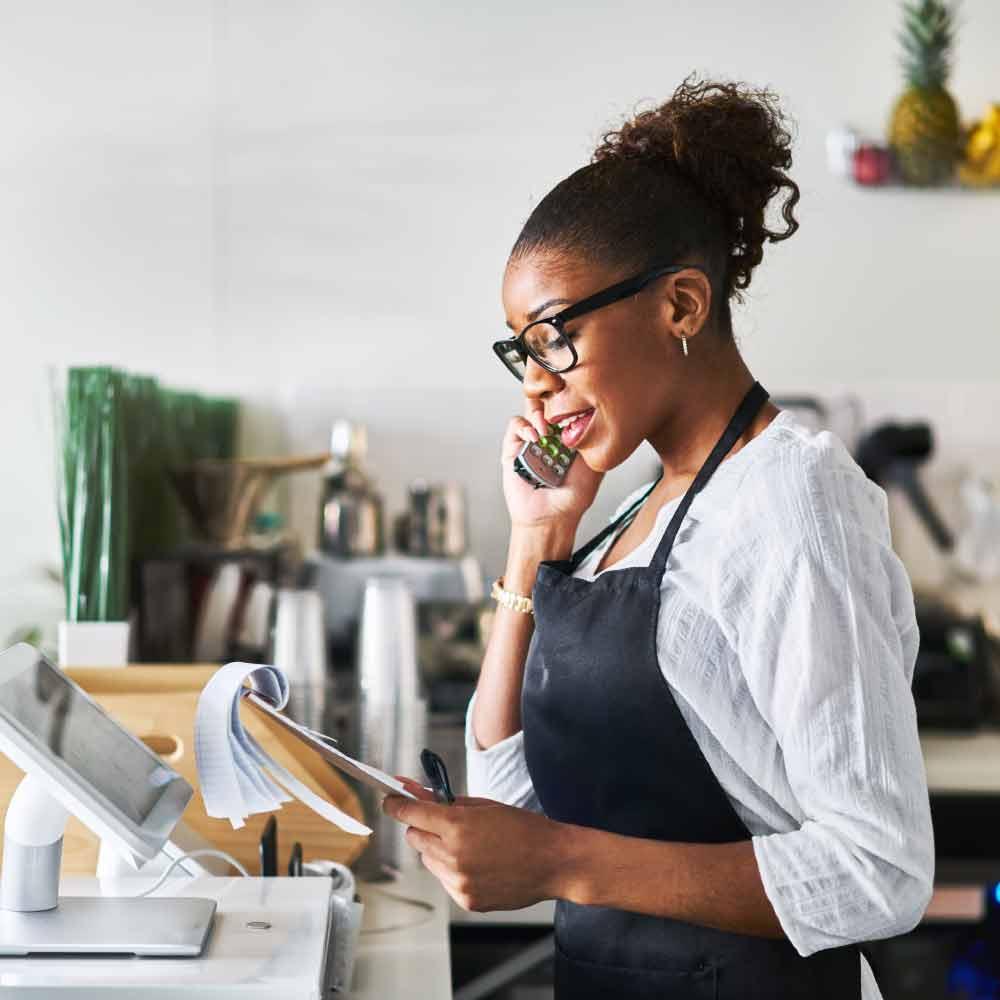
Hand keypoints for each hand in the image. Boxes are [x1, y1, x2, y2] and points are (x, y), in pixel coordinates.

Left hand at [384, 777, 565, 911]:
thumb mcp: (484, 805)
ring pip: (428, 860)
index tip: (389, 800)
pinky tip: (477, 863)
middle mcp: (453, 856)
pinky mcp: (466, 900)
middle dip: (422, 826)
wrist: (553, 862)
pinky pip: (444, 879)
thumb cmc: (524, 828)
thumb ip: (447, 801)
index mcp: (458, 826)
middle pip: (415, 838)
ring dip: (437, 849)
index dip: (396, 805)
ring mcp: (459, 881)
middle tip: (440, 821)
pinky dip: (452, 870)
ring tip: (468, 844)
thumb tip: (418, 793)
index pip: (411, 814)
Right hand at [500, 399, 602, 530]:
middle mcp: (548, 436)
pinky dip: (524, 427)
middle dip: (551, 396)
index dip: (568, 396)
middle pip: (546, 402)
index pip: (566, 406)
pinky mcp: (513, 449)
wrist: (552, 518)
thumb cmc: (574, 498)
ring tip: (546, 429)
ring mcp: (530, 441)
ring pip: (529, 409)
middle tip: (557, 402)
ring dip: (538, 412)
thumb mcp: (596, 466)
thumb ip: (600, 443)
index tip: (575, 392)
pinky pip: (515, 427)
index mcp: (567, 437)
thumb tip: (606, 420)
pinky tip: (535, 438)